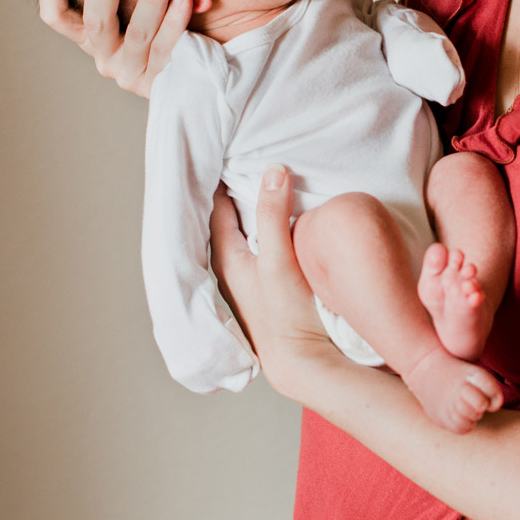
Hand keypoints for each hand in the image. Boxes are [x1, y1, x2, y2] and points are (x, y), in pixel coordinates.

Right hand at [37, 0, 192, 96]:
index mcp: (92, 34)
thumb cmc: (166, 13)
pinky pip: (167, 48)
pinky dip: (175, 21)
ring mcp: (131, 70)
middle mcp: (105, 54)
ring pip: (137, 34)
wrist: (202, 60)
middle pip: (96, 22)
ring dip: (148, 0)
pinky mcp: (159, 82)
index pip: (57, 16)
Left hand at [209, 167, 334, 397]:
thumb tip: (274, 171)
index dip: (222, 181)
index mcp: (226, 259)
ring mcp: (247, 285)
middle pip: (227, 223)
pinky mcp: (266, 295)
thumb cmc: (287, 315)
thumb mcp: (280, 259)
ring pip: (242, 239)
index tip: (231, 154)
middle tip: (246, 166)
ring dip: (250, 218)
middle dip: (235, 196)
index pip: (216, 208)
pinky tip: (280, 233)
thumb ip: (273, 215)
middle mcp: (230, 271)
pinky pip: (259, 254)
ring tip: (264, 193)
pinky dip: (264, 236)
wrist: (302, 364)